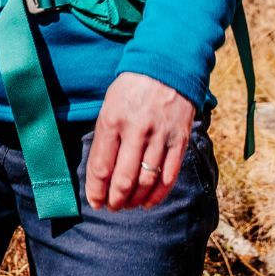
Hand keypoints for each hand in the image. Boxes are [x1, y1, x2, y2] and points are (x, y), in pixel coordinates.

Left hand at [85, 72, 194, 210]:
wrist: (166, 68)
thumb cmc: (131, 89)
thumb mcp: (109, 106)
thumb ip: (105, 137)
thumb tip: (99, 171)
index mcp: (112, 122)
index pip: (101, 166)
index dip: (96, 190)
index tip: (94, 202)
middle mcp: (136, 131)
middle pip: (124, 179)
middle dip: (115, 199)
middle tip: (112, 207)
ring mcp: (160, 137)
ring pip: (146, 181)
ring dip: (135, 200)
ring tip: (128, 206)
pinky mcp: (179, 141)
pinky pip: (169, 175)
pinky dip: (158, 194)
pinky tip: (149, 202)